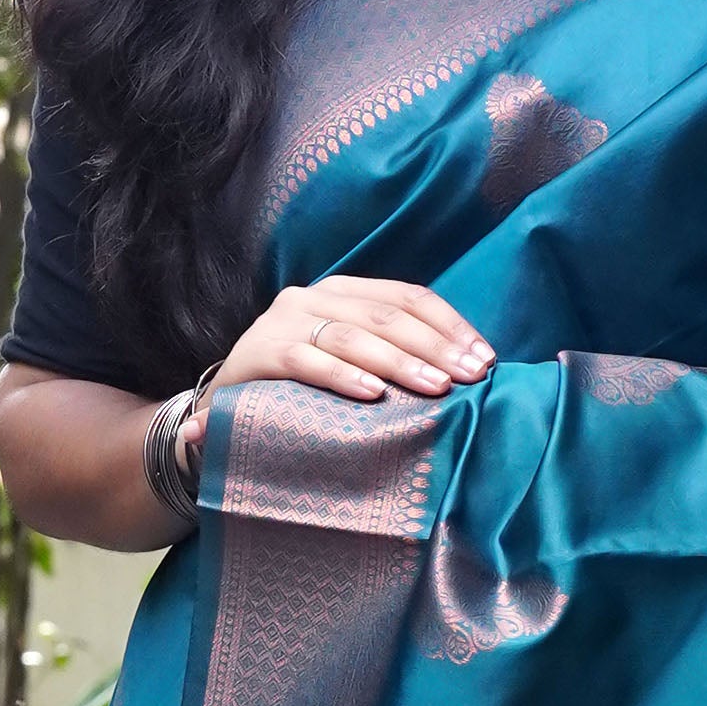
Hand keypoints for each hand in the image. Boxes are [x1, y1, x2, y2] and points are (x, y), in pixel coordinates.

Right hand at [207, 277, 494, 419]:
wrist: (221, 414)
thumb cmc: (300, 393)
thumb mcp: (349, 365)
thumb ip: (392, 356)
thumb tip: (465, 370)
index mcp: (343, 292)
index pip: (408, 297)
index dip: (450, 325)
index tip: (485, 358)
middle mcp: (313, 297)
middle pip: (387, 315)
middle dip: (435, 346)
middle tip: (471, 377)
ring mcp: (282, 322)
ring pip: (352, 336)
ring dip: (399, 363)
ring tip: (436, 387)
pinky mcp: (258, 354)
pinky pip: (306, 361)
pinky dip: (341, 376)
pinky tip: (373, 394)